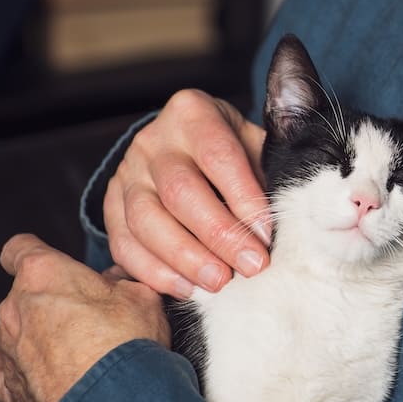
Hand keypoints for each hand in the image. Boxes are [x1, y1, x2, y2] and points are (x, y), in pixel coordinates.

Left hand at [0, 235, 170, 401]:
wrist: (114, 400)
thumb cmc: (125, 343)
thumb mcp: (143, 295)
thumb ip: (123, 281)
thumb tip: (122, 280)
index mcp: (45, 273)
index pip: (20, 248)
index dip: (36, 253)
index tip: (52, 261)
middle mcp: (18, 307)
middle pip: (26, 293)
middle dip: (54, 299)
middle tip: (91, 311)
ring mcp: (9, 346)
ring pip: (19, 330)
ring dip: (43, 335)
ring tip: (82, 349)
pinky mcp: (7, 384)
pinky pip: (3, 371)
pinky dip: (18, 370)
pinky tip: (41, 372)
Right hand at [105, 89, 270, 297]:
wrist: (183, 144)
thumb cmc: (231, 149)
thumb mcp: (253, 143)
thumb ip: (269, 171)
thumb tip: (292, 219)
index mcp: (193, 113)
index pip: (219, 157)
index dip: (245, 199)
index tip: (268, 234)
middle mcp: (154, 141)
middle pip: (181, 192)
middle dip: (220, 235)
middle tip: (251, 267)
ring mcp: (127, 174)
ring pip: (147, 221)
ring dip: (187, 258)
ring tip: (220, 283)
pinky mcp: (110, 206)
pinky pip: (125, 244)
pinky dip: (154, 271)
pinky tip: (187, 288)